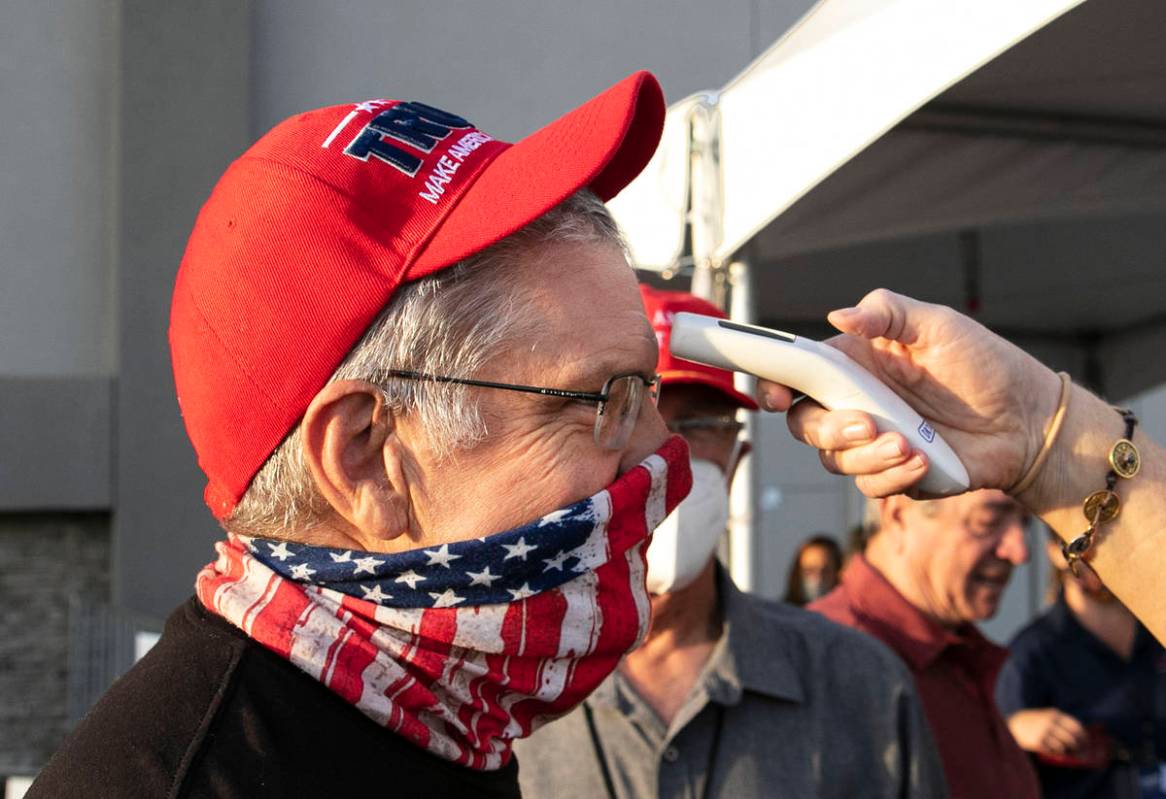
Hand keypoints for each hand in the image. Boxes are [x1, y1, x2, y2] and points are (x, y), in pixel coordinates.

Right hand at [757, 289, 1061, 497]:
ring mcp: (872, 442)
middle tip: (867, 424)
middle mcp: (854, 404)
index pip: (795, 375)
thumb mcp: (939, 324)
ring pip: (835, 460)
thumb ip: (887, 312)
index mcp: (854, 365)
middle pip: (804, 424)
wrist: (1028, 421)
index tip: (776, 397)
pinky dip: (892, 477)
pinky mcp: (894, 474)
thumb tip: (839, 314)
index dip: (772, 385)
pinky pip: (870, 486)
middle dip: (827, 429)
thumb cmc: (985, 365)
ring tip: (910, 446)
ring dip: (867, 457)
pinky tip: (923, 461)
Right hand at [1006, 708, 1089, 756]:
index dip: (1083, 737)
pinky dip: (1056, 754)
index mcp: (1054, 714)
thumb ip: (1063, 726)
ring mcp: (1043, 731)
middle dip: (1079, 748)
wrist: (1014, 724)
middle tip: (1082, 755)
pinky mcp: (1037, 741)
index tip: (1086, 744)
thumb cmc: (1036, 723)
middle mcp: (1050, 722)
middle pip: (1072, 738)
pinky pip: (1053, 751)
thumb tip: (1081, 741)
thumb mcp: (1049, 718)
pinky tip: (1053, 752)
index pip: (1076, 727)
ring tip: (1063, 752)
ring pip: (1063, 746)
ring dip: (1066, 752)